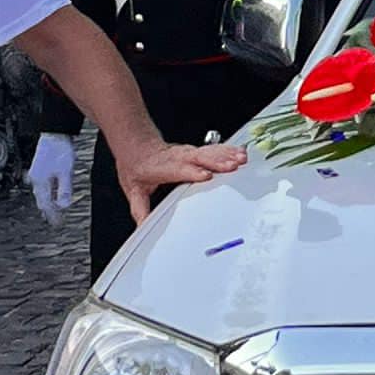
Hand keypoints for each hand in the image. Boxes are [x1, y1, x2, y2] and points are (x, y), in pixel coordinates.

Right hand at [28, 133, 75, 224]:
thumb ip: (64, 189)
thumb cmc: (60, 149)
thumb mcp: (66, 171)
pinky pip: (41, 186)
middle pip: (42, 201)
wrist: (54, 132)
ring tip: (53, 211)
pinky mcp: (39, 167)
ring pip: (40, 194)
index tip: (58, 224)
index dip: (53, 216)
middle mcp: (35, 179)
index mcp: (41, 182)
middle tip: (55, 221)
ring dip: (47, 203)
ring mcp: (36, 173)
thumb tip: (64, 206)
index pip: (46, 205)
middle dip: (49, 212)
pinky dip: (46, 193)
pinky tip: (50, 192)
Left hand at [115, 139, 246, 222]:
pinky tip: (239, 151)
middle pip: (199, 158)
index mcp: (162, 167)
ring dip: (226, 155)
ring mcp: (188, 153)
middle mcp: (177, 157)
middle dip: (217, 162)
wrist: (136, 145)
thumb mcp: (133, 190)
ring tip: (241, 158)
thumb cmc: (136, 166)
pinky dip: (228, 150)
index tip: (206, 176)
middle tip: (232, 166)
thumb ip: (140, 209)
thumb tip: (143, 228)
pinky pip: (214, 149)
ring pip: (209, 152)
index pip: (179, 169)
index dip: (192, 172)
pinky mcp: (195, 151)